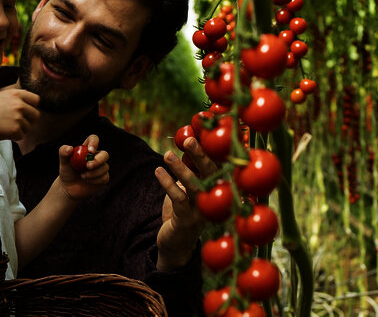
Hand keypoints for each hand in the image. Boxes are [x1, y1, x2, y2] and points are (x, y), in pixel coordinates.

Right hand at [0, 88, 39, 141]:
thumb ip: (14, 99)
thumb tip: (30, 103)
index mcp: (16, 94)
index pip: (36, 100)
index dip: (32, 107)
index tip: (26, 112)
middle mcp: (19, 104)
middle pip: (36, 115)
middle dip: (28, 121)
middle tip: (16, 123)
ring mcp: (18, 117)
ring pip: (28, 127)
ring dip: (19, 130)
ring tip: (4, 127)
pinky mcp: (15, 129)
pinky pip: (21, 136)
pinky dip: (13, 137)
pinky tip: (2, 132)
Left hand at [58, 135, 109, 199]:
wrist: (69, 187)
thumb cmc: (67, 172)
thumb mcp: (63, 162)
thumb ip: (63, 152)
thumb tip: (70, 148)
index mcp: (87, 149)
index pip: (94, 139)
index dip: (94, 142)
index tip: (90, 151)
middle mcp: (96, 157)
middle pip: (105, 154)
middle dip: (98, 160)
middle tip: (88, 166)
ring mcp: (101, 167)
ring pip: (105, 167)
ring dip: (93, 173)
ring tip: (82, 176)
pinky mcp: (104, 178)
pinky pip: (105, 177)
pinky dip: (95, 180)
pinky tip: (87, 181)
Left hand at [154, 136, 216, 270]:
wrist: (177, 244)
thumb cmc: (183, 210)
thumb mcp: (189, 188)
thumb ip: (191, 169)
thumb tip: (188, 140)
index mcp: (218, 189)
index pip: (220, 165)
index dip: (213, 149)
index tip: (204, 132)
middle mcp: (215, 200)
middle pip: (211, 174)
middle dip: (200, 155)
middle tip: (189, 139)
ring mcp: (203, 211)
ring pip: (194, 186)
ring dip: (180, 169)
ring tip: (167, 154)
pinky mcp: (187, 220)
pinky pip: (178, 199)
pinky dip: (167, 184)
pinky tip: (157, 171)